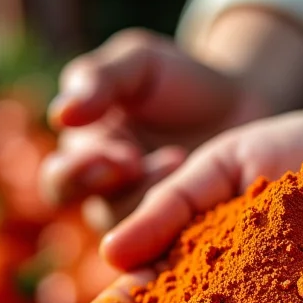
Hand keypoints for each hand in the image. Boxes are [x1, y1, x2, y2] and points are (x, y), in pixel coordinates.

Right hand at [39, 28, 267, 228]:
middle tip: (135, 162)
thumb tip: (60, 116)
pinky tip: (203, 193)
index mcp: (86, 155)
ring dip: (151, 195)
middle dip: (109, 189)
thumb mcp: (139, 63)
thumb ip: (100, 80)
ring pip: (130, 229)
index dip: (83, 172)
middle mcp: (109, 194)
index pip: (62, 180)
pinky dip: (182, 219)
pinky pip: (169, 240)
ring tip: (181, 158)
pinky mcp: (179, 229)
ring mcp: (144, 216)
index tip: (122, 153)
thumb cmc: (182, 79)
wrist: (241, 105)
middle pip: (96, 215)